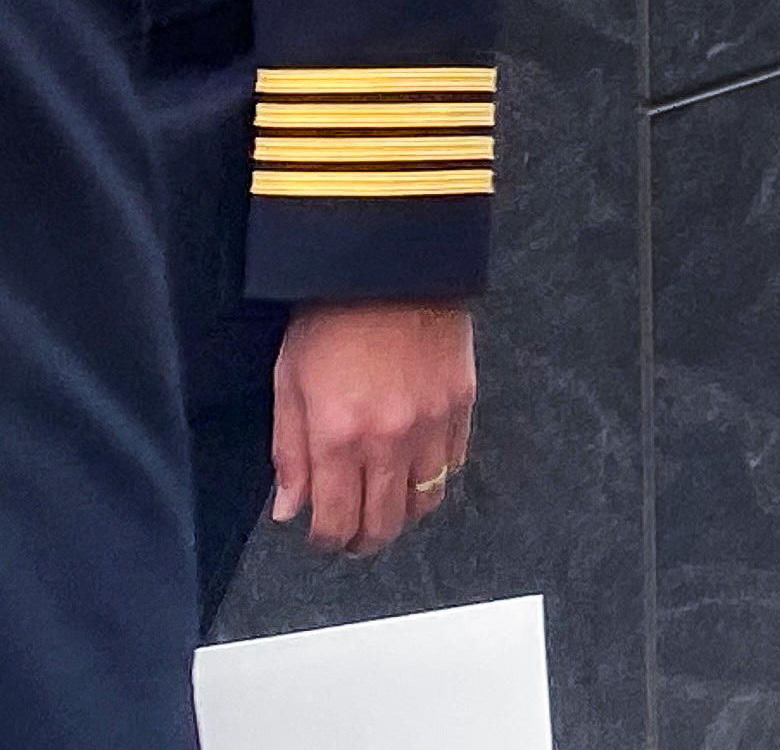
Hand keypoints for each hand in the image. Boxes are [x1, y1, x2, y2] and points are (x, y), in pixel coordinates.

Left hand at [270, 299, 474, 554]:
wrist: (389, 265)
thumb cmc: (328, 321)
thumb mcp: (289, 384)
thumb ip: (289, 453)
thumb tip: (290, 511)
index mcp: (338, 437)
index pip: (336, 522)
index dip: (325, 540)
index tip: (320, 535)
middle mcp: (390, 439)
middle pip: (385, 523)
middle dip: (364, 539)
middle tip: (353, 534)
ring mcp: (433, 422)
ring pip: (426, 500)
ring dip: (403, 511)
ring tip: (386, 501)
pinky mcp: (463, 401)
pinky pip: (454, 461)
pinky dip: (434, 473)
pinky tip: (414, 462)